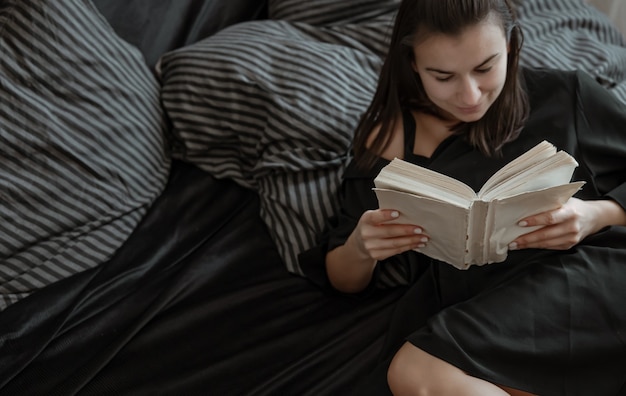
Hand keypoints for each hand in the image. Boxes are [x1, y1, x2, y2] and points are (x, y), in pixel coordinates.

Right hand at [349, 209, 428, 260]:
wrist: (360, 243)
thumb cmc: (371, 226)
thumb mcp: (373, 217)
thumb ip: (384, 214)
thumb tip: (407, 212)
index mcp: (366, 220)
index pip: (375, 217)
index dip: (386, 215)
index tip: (398, 213)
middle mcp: (367, 234)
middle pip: (389, 232)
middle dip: (406, 230)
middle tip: (419, 229)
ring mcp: (371, 246)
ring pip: (395, 243)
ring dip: (411, 241)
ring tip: (423, 238)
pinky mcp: (378, 255)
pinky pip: (396, 251)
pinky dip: (408, 247)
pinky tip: (416, 244)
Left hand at [509, 198, 623, 250]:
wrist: (594, 217)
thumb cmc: (573, 206)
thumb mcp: (564, 200)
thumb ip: (548, 203)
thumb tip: (523, 204)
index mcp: (570, 212)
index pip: (550, 218)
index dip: (535, 221)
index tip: (520, 223)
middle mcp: (572, 226)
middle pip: (546, 234)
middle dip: (527, 239)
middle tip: (512, 241)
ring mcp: (572, 238)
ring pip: (546, 243)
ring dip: (529, 245)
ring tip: (515, 245)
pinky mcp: (570, 245)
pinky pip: (550, 247)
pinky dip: (537, 246)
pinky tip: (527, 245)